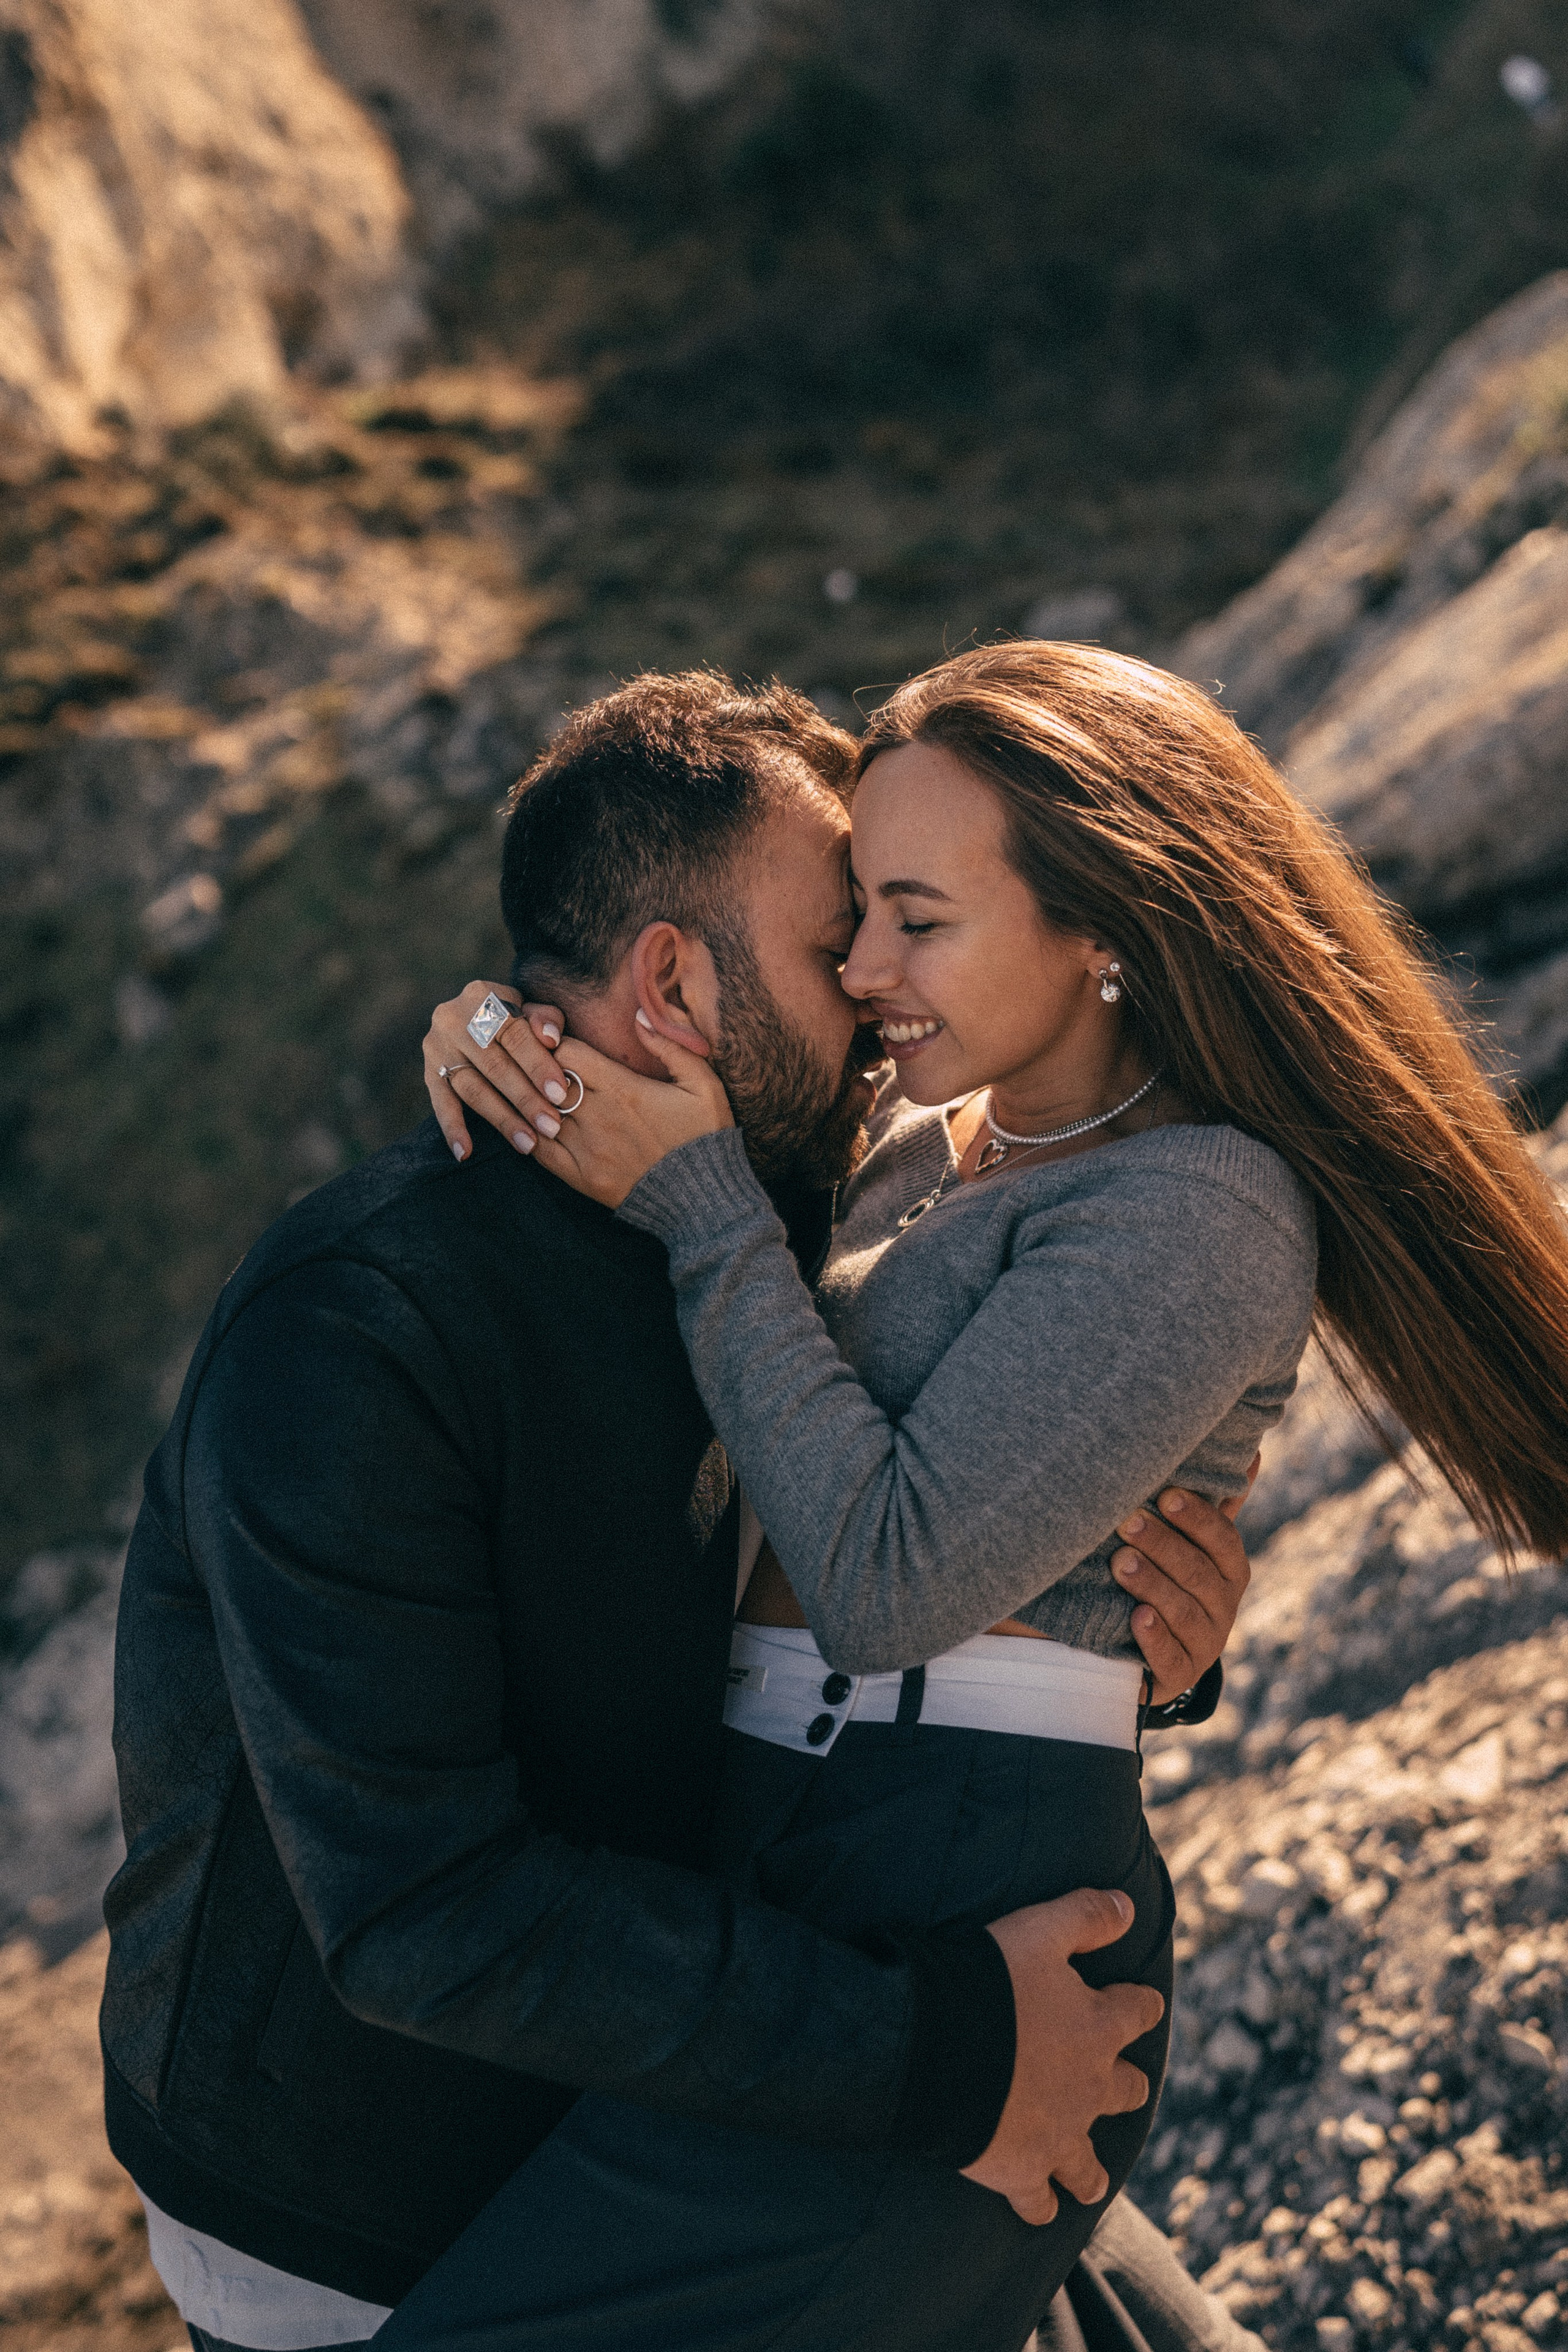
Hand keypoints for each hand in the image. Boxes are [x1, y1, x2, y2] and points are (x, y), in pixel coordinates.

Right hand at [423, 983, 573, 1160]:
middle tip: (551, 1127)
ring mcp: (436, 1046)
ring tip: (528, 1145)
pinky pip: (440, 1103)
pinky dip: (452, 1129)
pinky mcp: (429, 1070)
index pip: (515, 1034)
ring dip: (502, 1119)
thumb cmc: (516, 1018)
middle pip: (495, 1065)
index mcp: (483, 996)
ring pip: (472, 1088)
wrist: (477, 1015)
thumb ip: (546, 1019)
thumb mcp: (532, 1009)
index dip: (539, 1065)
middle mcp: (452, 1018)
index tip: (561, 1094)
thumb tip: (551, 1038)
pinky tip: (465, 1154)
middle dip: (526, 1099)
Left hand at [519, 1021, 733, 1207]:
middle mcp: (597, 1116)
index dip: (559, 1044)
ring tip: (537, 1095)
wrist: (704, 1200)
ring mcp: (587, 1149)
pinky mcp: (582, 1179)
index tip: (561, 1045)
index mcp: (622, 1088)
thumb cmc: (705, 1137)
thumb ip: (670, 1045)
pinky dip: (533, 1136)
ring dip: (536, 1103)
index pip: (566, 1053)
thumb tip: (640, 1012)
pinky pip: (541, 1152)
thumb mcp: (703, 1084)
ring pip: (539, 1114)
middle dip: (541, 1070)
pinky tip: (538, 1127)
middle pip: (546, 1080)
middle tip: (541, 1067)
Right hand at [961, 1888, 1162, 2224]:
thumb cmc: (988, 1981)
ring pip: (1089, 2163)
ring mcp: (1058, 2135)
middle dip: (1123, 2085)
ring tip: (1088, 2174)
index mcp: (1098, 2027)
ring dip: (1089, 2166)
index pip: (1137, 2012)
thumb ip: (1086, 1915)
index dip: (1139, 2005)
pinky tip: (1041, 2209)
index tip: (1141, 2003)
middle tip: (1117, 2083)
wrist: (936, 2049)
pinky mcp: (1022, 2170)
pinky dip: (1041, 2204)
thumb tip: (1129, 1906)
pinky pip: (1039, 2200)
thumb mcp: (1039, 1929)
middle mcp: (1089, 2086)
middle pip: (1125, 2090)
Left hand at [1109, 1458, 1257, 1707]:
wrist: (1155, 1652)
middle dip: (1162, 1546)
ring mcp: (1204, 1645)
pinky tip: (1136, 1619)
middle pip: (1198, 1574)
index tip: (1166, 1494)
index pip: (1223, 1540)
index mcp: (1231, 1569)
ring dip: (1152, 1586)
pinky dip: (1154, 1639)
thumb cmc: (1172, 1578)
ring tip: (1120, 1564)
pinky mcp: (1178, 1676)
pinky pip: (1171, 1660)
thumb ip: (1216, 1504)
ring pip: (1183, 1613)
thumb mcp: (1194, 1543)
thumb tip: (1253, 1449)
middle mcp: (1224, 1607)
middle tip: (1126, 1522)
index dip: (1197, 1518)